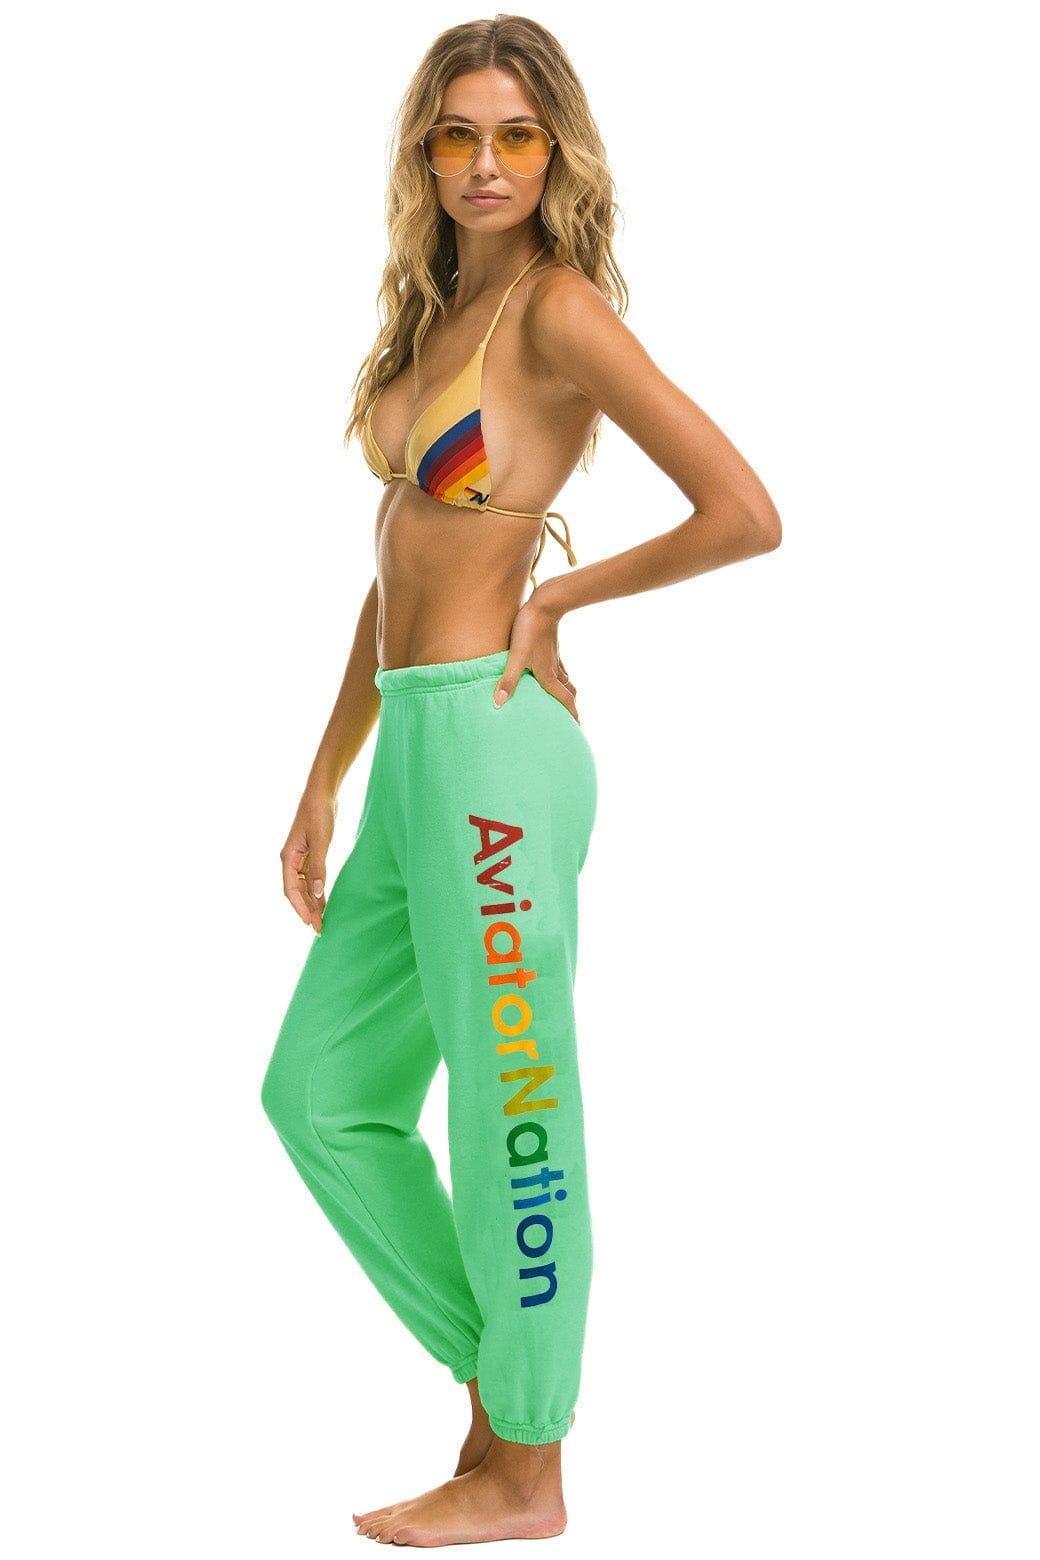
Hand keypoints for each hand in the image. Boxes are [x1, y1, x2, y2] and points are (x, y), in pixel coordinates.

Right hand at [280, 790, 336, 932]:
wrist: (322, 795)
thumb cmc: (318, 815)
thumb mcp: (320, 842)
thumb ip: (318, 867)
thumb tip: (316, 893)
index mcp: (288, 858)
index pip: (291, 890)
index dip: (300, 908)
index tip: (310, 923)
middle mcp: (291, 861)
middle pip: (296, 892)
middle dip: (307, 910)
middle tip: (320, 928)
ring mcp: (299, 858)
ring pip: (303, 887)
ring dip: (312, 903)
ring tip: (322, 920)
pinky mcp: (309, 855)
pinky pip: (311, 879)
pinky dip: (316, 891)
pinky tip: (323, 902)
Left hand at [493, 587, 579, 722]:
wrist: (545, 604)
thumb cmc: (529, 631)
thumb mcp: (516, 657)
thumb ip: (508, 681)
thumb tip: (499, 704)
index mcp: (549, 676)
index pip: (565, 700)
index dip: (571, 715)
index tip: (577, 728)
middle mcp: (555, 670)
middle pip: (568, 693)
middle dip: (570, 707)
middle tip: (570, 719)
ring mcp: (555, 658)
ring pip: (564, 681)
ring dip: (565, 693)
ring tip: (560, 701)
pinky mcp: (552, 648)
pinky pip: (559, 668)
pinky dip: (560, 678)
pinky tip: (551, 674)